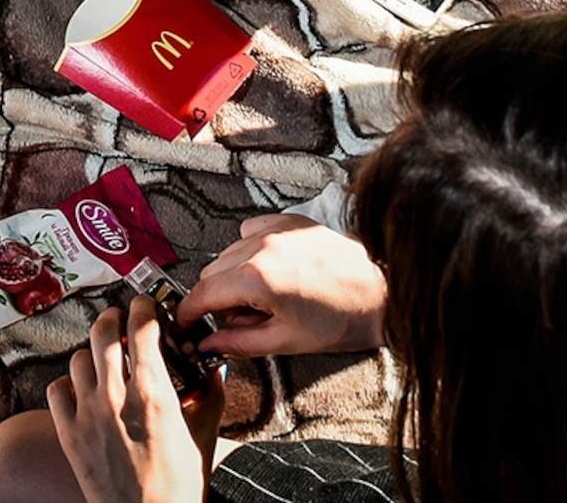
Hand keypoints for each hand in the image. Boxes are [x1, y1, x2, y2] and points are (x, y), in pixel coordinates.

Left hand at [45, 297, 213, 502]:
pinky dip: (68, 384)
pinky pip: (56, 390)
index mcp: (153, 395)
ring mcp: (88, 415)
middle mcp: (116, 399)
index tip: (145, 305)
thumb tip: (213, 374)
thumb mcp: (204, 438)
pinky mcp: (69, 434)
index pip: (142, 327)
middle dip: (113, 319)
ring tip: (104, 359)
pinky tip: (82, 390)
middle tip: (120, 321)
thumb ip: (209, 399)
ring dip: (93, 353)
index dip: (143, 307)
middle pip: (102, 332)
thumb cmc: (177, 488)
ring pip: (79, 358)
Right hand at [182, 214, 386, 357]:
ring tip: (264, 299)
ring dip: (234, 276)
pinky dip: (251, 251)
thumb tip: (209, 345)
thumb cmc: (343, 318)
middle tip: (240, 320)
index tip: (184, 323)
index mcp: (258, 278)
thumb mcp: (285, 341)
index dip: (189, 312)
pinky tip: (273, 270)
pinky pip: (250, 232)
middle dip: (217, 298)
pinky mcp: (288, 220)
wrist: (381, 294)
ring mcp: (275, 229)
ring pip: (228, 252)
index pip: (204, 293)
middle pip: (212, 271)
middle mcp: (261, 246)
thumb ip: (238, 342)